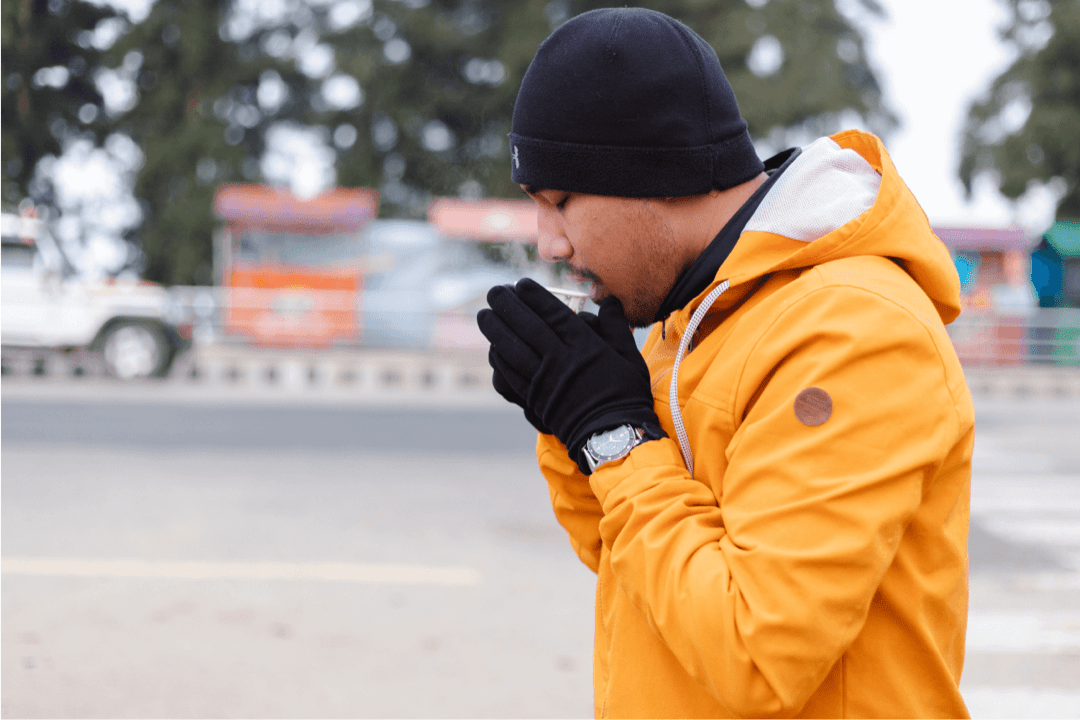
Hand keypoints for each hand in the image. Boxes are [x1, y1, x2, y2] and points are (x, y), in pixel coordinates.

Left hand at [477, 278, 662, 472]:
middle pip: (526, 327)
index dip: (534, 296)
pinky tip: (493, 349)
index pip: (553, 313)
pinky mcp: (535, 399)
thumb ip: (616, 326)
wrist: (613, 436)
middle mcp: (560, 360)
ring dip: (495, 330)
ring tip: (484, 315)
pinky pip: (511, 375)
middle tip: (493, 291)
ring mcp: (545, 381)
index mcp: (585, 346)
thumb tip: (609, 301)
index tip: (520, 283)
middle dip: (507, 306)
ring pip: (512, 349)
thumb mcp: (629, 357)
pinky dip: (499, 359)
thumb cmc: (626, 394)